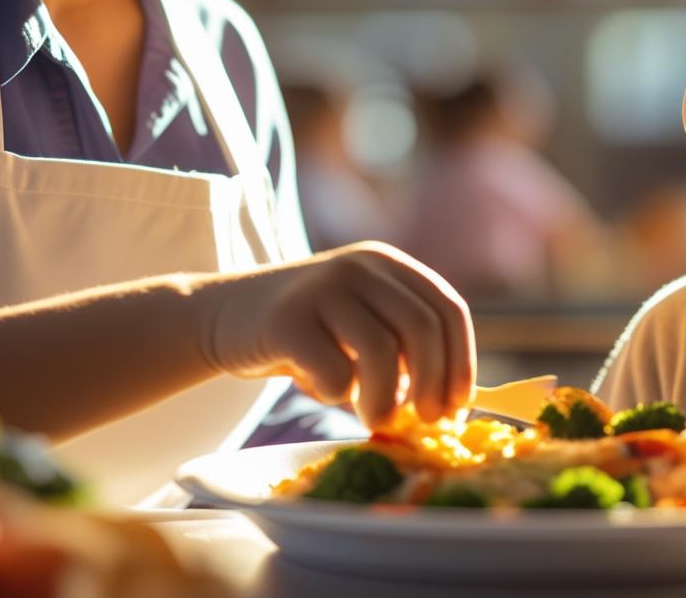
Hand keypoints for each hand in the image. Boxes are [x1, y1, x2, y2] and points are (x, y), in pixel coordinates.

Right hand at [195, 242, 474, 427]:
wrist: (224, 316)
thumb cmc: (308, 333)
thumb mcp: (362, 323)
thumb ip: (403, 346)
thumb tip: (453, 403)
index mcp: (388, 265)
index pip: (447, 309)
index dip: (461, 361)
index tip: (458, 407)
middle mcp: (360, 267)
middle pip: (421, 328)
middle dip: (432, 384)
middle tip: (423, 422)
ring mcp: (323, 287)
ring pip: (381, 350)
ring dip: (386, 399)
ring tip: (374, 419)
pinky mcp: (287, 318)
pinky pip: (334, 369)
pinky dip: (339, 394)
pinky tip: (326, 390)